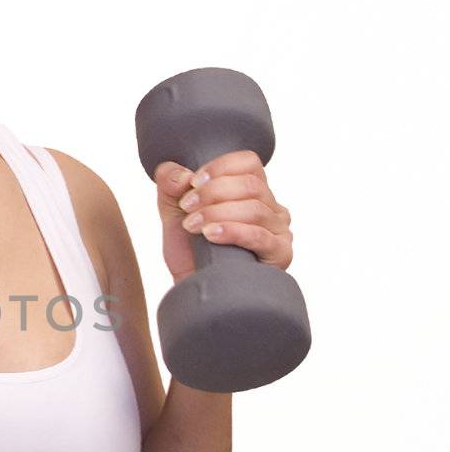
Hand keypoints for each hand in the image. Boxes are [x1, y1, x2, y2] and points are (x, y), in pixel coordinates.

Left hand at [154, 151, 293, 284]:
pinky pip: (260, 236)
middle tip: (187, 207)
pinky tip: (210, 235)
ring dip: (217, 213)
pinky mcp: (280, 255)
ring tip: (193, 226)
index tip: (193, 182)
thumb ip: (171, 183)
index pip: (249, 162)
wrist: (192, 289)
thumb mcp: (173, 211)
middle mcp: (271, 208)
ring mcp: (279, 232)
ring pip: (255, 209)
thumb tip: (181, 174)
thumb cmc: (190, 251)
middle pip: (251, 184)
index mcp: (252, 192)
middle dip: (213, 193)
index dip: (220, 167)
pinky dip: (232, 231)